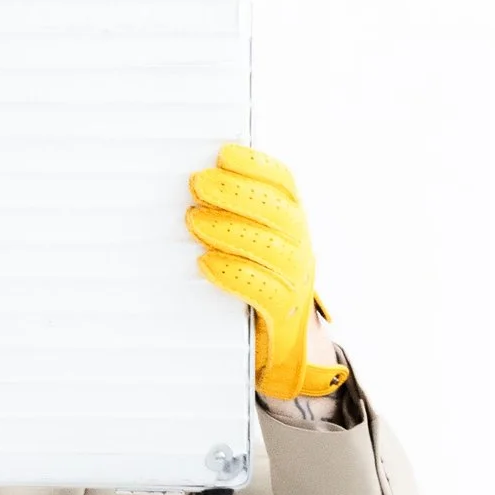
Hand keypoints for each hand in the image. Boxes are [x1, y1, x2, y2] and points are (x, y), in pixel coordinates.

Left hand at [186, 142, 347, 402]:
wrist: (282, 341)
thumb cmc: (256, 277)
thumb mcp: (253, 238)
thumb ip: (235, 210)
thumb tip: (193, 176)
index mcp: (293, 217)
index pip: (283, 181)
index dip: (255, 164)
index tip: (222, 153)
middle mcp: (300, 243)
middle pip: (276, 211)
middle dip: (236, 192)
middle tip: (198, 183)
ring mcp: (296, 279)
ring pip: (270, 248)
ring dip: (229, 229)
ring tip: (194, 219)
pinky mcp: (284, 312)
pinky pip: (263, 290)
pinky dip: (234, 273)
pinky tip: (206, 262)